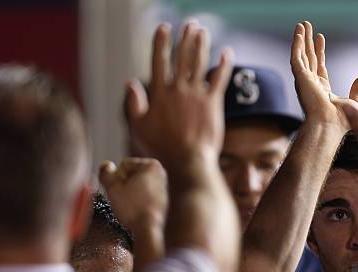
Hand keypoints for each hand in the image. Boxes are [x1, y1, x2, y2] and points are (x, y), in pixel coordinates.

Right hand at [99, 158, 167, 231]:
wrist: (148, 229)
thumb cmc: (132, 207)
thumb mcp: (113, 187)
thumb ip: (106, 173)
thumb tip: (106, 165)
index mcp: (152, 165)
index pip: (123, 166)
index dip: (117, 179)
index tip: (123, 192)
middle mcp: (161, 173)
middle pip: (129, 175)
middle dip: (123, 185)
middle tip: (125, 199)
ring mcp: (162, 186)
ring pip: (133, 186)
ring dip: (127, 193)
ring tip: (130, 205)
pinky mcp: (161, 199)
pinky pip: (140, 195)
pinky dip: (135, 201)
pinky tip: (136, 210)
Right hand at [125, 22, 232, 165]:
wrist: (188, 161)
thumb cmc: (162, 149)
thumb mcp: (139, 128)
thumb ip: (134, 104)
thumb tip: (130, 82)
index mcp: (159, 93)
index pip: (159, 60)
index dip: (161, 41)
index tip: (164, 27)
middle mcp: (177, 89)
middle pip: (182, 56)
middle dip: (185, 37)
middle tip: (190, 24)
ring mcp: (196, 95)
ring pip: (199, 62)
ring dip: (201, 44)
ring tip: (203, 31)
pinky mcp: (213, 103)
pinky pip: (219, 79)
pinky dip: (224, 65)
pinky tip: (227, 53)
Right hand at [290, 21, 357, 134]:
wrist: (328, 126)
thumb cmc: (340, 122)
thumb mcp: (354, 103)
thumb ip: (357, 91)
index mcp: (321, 90)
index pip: (319, 66)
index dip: (319, 51)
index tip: (320, 38)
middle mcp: (310, 84)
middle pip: (308, 58)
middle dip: (308, 42)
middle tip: (307, 27)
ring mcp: (304, 81)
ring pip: (301, 55)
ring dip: (301, 39)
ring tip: (302, 24)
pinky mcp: (300, 78)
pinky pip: (296, 57)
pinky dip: (296, 44)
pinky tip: (298, 33)